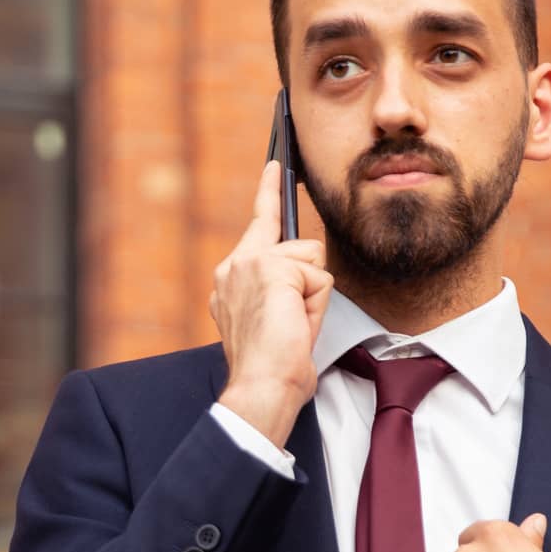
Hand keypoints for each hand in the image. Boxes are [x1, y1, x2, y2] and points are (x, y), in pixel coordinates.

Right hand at [210, 161, 332, 446]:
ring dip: (313, 299)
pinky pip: (319, 277)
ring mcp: (250, 264)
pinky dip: (316, 306)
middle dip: (308, 284)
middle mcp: (234, 267)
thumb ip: (285, 290)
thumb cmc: (271, 368)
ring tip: (291, 328)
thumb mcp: (275, 321)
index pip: (257, 225)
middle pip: (298, 246)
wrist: (261, 387)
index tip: (275, 164)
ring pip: (312, 262)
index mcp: (230, 279)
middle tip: (290, 320)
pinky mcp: (271, 268)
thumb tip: (311, 274)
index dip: (269, 193)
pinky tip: (294, 324)